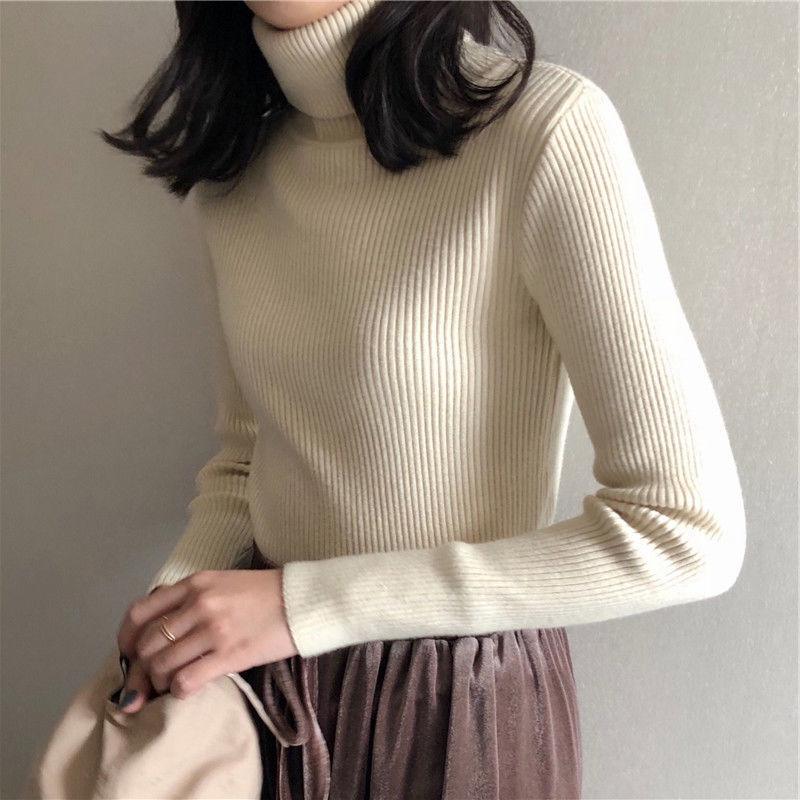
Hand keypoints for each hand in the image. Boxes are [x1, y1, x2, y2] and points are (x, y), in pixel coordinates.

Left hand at [115, 568, 296, 713]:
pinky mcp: (230, 655)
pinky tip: (188, 689)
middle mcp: (198, 604)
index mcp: (194, 584)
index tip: (128, 654)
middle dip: (140, 670)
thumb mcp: (222, 582)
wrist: (302, 601)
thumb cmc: (264, 593)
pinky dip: (179, 690)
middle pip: (146, 644)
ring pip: (161, 665)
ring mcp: (213, 630)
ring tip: (171, 685)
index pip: (140, 612)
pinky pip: (186, 680)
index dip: (126, 639)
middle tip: (147, 683)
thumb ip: (191, 599)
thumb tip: (161, 631)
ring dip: (159, 683)